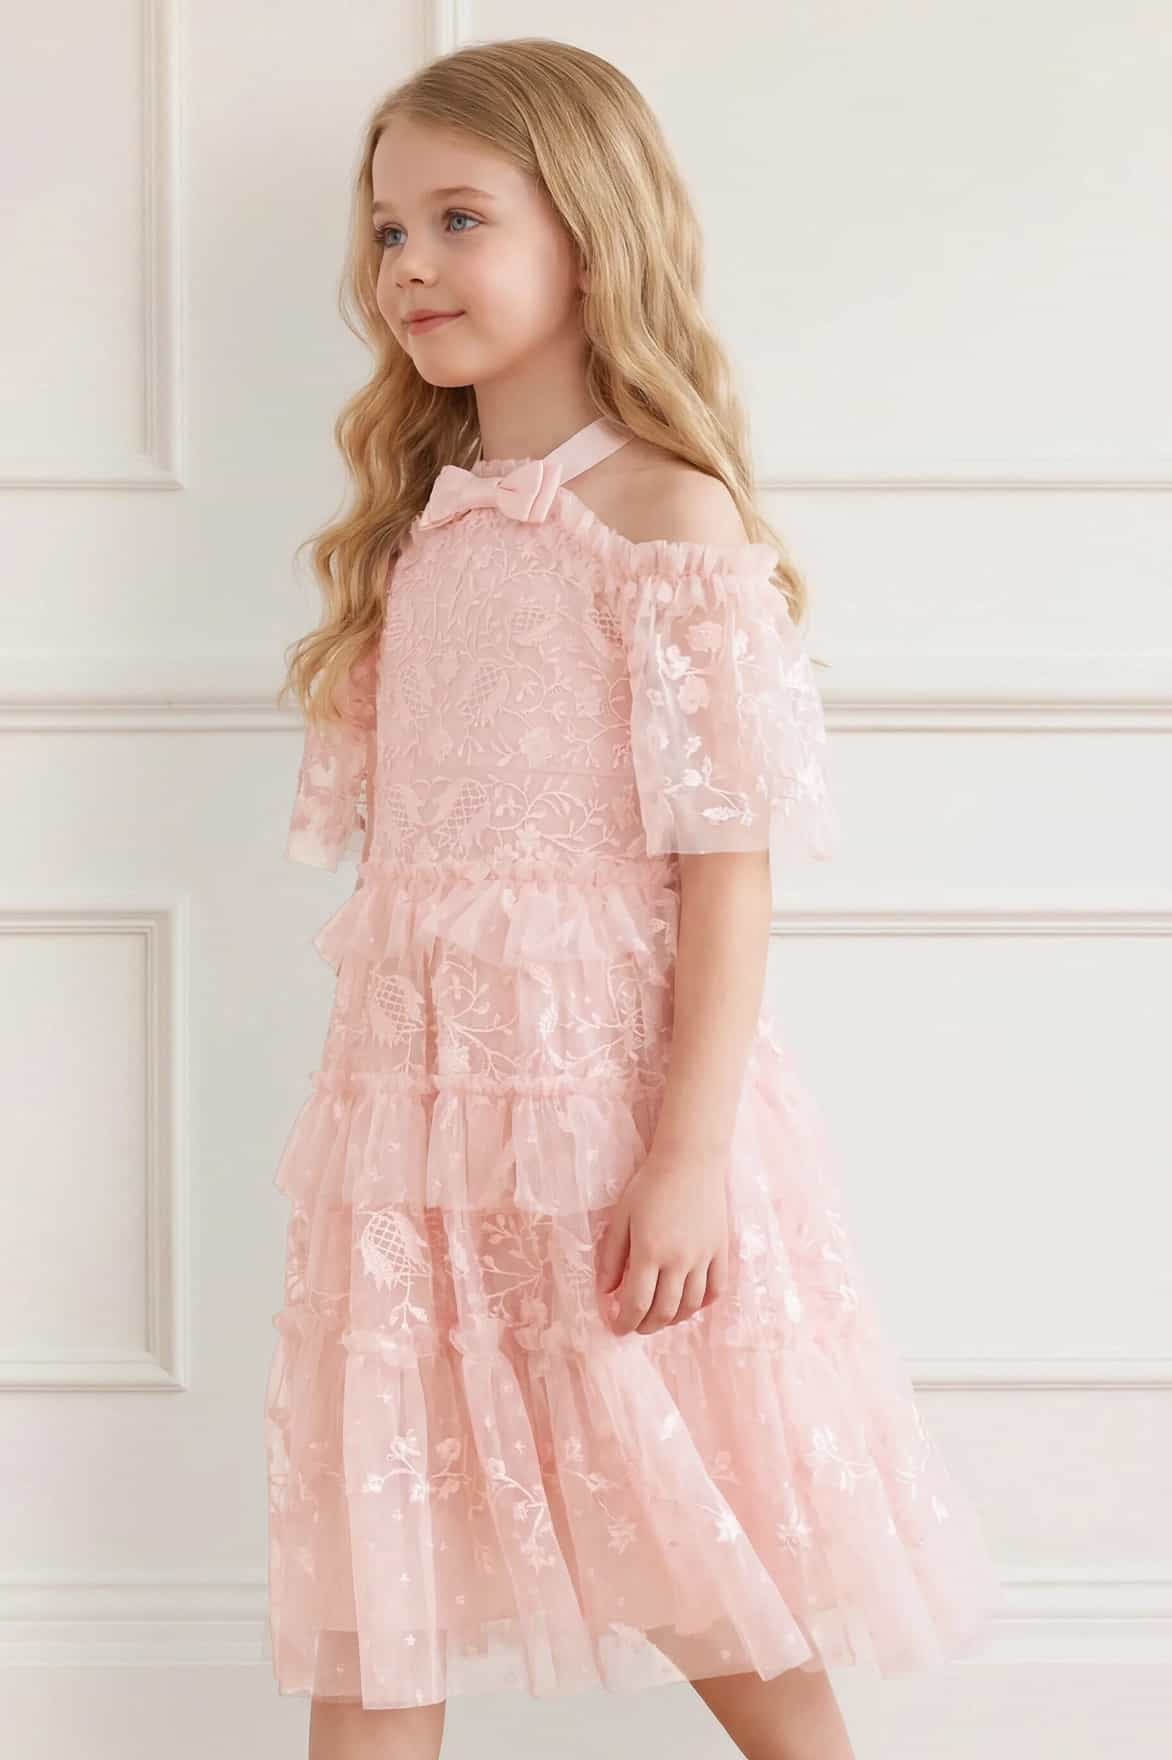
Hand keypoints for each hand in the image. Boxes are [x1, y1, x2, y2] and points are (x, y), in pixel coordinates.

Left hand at [595, 1143, 729, 1335]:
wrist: (690, 1160)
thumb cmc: (650, 1185)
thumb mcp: (621, 1217)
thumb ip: (611, 1257)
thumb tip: (605, 1292)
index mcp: (649, 1251)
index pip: (636, 1303)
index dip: (624, 1323)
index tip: (616, 1327)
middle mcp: (679, 1260)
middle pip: (664, 1312)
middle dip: (645, 1326)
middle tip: (635, 1325)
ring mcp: (703, 1257)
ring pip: (690, 1307)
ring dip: (672, 1320)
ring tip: (658, 1317)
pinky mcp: (721, 1251)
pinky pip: (715, 1290)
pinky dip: (701, 1304)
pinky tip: (688, 1303)